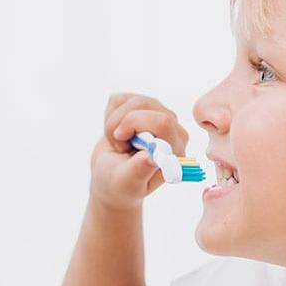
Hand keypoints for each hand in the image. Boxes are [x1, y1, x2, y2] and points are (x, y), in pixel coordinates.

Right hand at [89, 93, 188, 210]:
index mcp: (175, 151)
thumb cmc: (120, 186)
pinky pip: (121, 99)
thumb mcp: (127, 183)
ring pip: (132, 100)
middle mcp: (173, 131)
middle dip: (120, 122)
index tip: (119, 142)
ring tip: (116, 142)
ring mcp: (158, 116)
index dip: (134, 124)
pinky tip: (115, 132)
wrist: (110, 178)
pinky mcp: (142, 108)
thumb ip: (140, 170)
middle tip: (117, 146)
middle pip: (145, 104)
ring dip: (113, 120)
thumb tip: (152, 158)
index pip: (162, 121)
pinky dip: (110, 115)